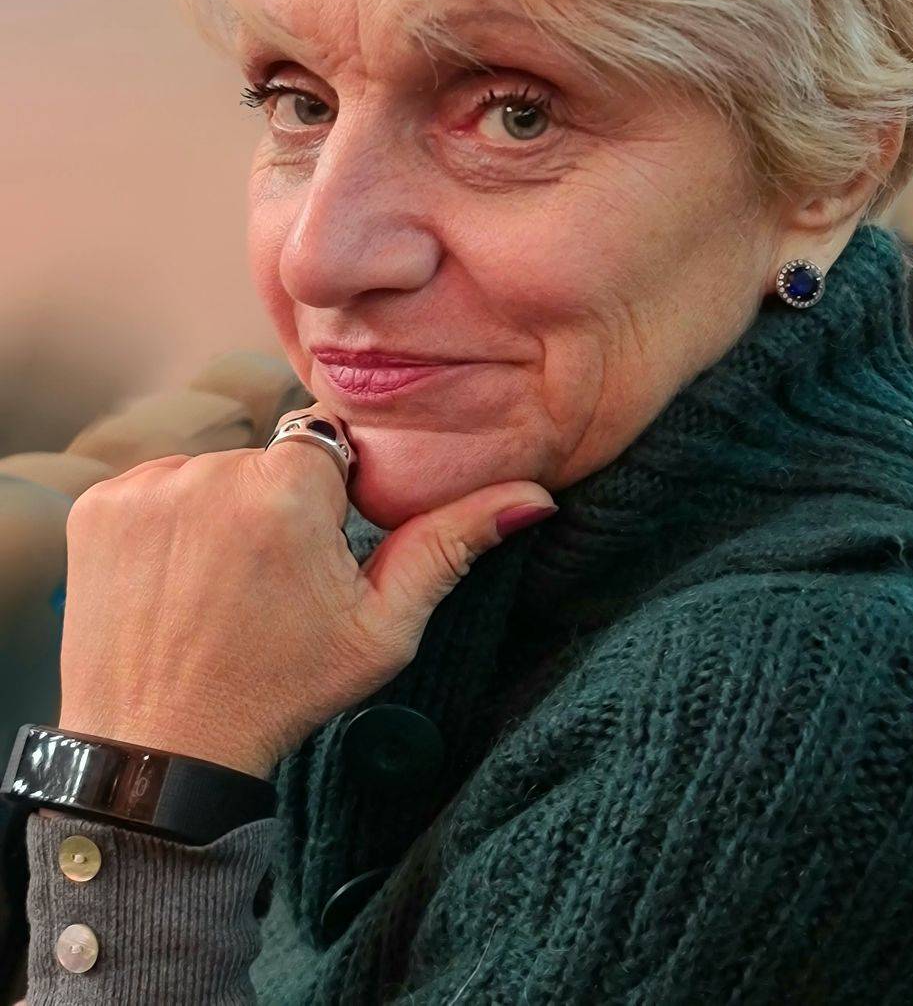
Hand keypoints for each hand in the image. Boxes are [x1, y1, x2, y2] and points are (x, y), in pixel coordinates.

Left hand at [56, 409, 555, 777]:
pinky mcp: (97, 506)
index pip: (328, 444)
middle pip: (266, 456)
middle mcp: (212, 471)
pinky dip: (165, 522)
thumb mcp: (382, 628)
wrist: (160, 751)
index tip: (312, 549)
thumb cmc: (281, 689)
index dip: (328, 496)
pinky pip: (154, 486)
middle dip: (273, 502)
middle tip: (266, 580)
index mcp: (290, 491)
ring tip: (216, 585)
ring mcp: (146, 488)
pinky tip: (173, 580)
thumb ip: (450, 546)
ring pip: (210, 469)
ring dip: (218, 508)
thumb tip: (533, 495)